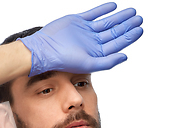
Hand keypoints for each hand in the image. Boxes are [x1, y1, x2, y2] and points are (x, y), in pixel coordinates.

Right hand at [18, 2, 142, 75]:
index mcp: (97, 53)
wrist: (45, 49)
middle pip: (114, 32)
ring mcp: (86, 31)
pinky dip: (103, 10)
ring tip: (131, 12)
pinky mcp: (78, 21)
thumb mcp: (89, 64)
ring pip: (106, 22)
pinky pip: (94, 14)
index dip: (129, 36)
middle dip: (127, 25)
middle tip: (138, 18)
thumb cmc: (64, 60)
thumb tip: (126, 56)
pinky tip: (113, 6)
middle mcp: (93, 42)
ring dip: (119, 17)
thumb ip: (108, 62)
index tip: (140, 29)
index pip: (117, 43)